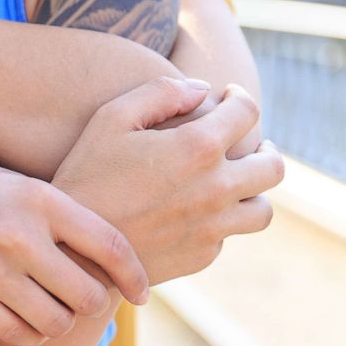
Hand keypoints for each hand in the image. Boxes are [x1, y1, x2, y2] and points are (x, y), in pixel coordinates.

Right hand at [0, 151, 149, 345]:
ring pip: (53, 324)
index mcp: (41, 199)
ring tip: (45, 311)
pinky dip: (22, 336)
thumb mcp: (16, 184)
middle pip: (86, 296)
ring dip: (55, 324)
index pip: (111, 246)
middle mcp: (20, 235)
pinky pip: (13, 335)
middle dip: (89, 304)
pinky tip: (16, 321)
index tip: (140, 293)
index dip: (134, 276)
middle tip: (78, 301)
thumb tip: (103, 253)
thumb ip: (58, 214)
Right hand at [53, 77, 283, 284]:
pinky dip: (220, 221)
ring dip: (253, 191)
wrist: (72, 246)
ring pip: (261, 210)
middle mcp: (216, 189)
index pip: (246, 112)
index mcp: (198, 148)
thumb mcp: (110, 119)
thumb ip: (159, 93)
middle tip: (250, 143)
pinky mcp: (202, 256)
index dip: (239, 98)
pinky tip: (196, 212)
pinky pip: (228, 236)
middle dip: (264, 148)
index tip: (229, 98)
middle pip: (272, 166)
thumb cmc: (85, 174)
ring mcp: (213, 228)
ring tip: (235, 183)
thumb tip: (202, 90)